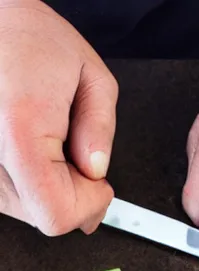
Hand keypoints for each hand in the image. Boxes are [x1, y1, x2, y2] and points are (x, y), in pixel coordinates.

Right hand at [0, 0, 117, 234]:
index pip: (57, 213)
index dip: (90, 205)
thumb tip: (97, 170)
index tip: (101, 184)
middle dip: (76, 196)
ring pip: (27, 212)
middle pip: (44, 217)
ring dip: (54, 190)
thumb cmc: (29, 38)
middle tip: (80, 157)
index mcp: (21, 128)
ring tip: (53, 145)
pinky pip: (10, 198)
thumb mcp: (90, 75)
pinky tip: (37, 153)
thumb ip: (101, 128)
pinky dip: (33, 185)